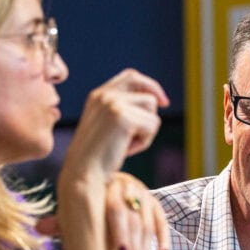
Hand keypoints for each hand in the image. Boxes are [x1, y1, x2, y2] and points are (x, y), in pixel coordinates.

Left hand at [35, 173, 170, 249]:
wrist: (109, 187)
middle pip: (134, 220)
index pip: (116, 210)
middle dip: (134, 248)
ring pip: (147, 224)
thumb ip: (62, 221)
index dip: (119, 233)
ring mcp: (143, 194)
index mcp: (106, 186)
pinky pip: (161, 221)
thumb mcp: (76, 213)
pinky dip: (164, 239)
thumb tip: (38, 227)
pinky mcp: (155, 204)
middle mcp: (127, 187)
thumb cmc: (87, 207)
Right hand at [60, 69, 169, 187]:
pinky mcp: (123, 117)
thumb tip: (153, 101)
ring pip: (151, 108)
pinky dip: (145, 141)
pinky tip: (127, 150)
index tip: (161, 100)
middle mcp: (104, 95)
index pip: (130, 77)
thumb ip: (122, 111)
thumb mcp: (106, 127)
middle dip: (156, 98)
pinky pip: (152, 125)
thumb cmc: (96, 157)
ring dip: (146, 129)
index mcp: (98, 96)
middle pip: (144, 88)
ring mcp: (113, 104)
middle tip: (165, 105)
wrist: (83, 173)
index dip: (149, 85)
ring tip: (127, 144)